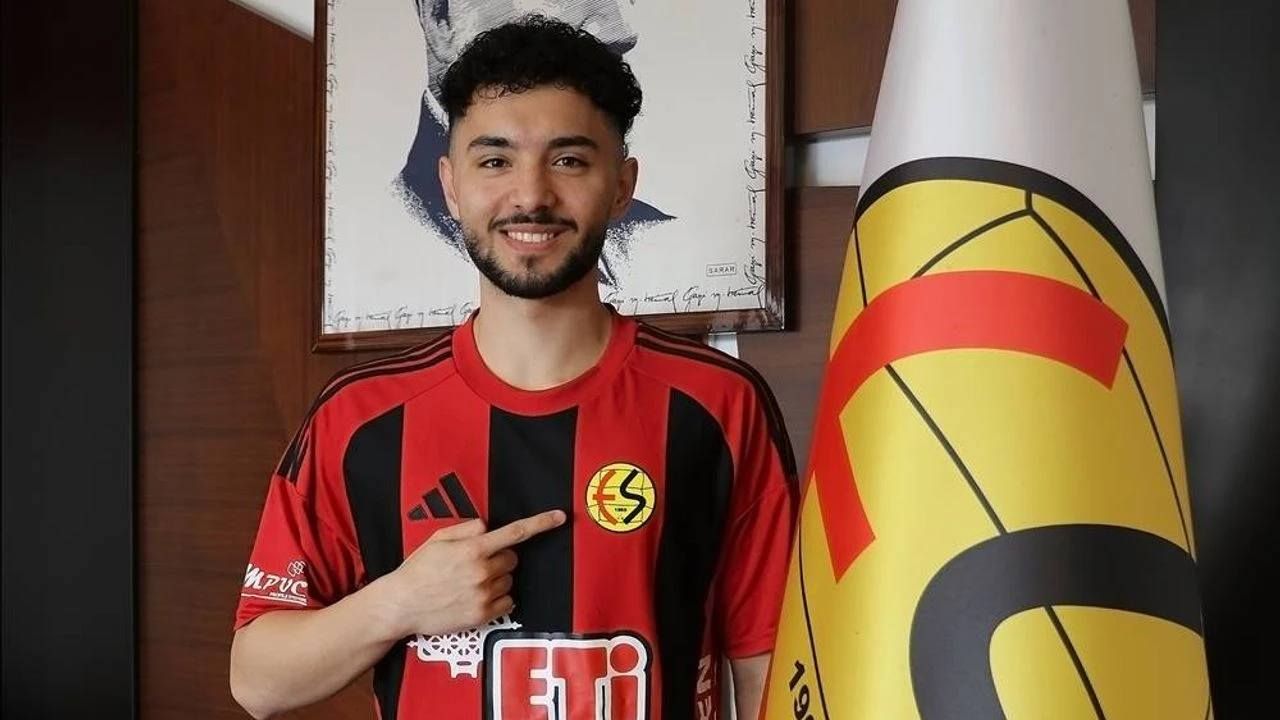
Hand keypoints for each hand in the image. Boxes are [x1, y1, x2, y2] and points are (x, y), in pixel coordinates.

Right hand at [382, 509, 566, 637]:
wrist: (400, 605)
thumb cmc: (418, 569)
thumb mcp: (438, 539)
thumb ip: (467, 529)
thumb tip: (488, 527)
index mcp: (472, 549)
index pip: (515, 533)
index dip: (541, 523)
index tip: (560, 517)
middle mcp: (482, 571)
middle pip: (512, 558)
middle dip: (500, 558)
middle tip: (475, 564)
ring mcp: (483, 595)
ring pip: (509, 580)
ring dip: (497, 579)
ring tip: (469, 583)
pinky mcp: (482, 616)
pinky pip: (508, 602)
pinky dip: (498, 599)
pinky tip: (475, 597)